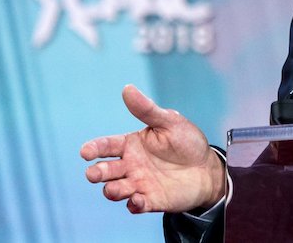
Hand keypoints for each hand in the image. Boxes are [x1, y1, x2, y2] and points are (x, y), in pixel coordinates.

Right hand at [81, 84, 225, 213]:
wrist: (208, 168)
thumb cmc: (187, 142)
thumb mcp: (170, 122)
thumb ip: (147, 110)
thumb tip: (127, 88)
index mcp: (131, 144)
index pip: (106, 146)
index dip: (94, 148)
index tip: (85, 152)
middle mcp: (129, 165)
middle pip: (105, 170)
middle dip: (96, 173)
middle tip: (94, 173)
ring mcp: (138, 184)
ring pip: (115, 189)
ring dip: (112, 190)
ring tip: (114, 189)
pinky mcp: (150, 200)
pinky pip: (135, 205)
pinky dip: (133, 204)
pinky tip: (137, 200)